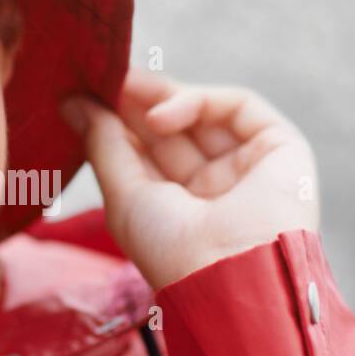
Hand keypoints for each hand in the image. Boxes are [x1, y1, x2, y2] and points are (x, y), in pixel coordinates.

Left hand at [60, 66, 319, 291]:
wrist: (232, 277)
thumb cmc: (173, 253)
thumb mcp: (123, 198)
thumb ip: (104, 145)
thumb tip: (73, 104)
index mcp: (182, 211)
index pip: (149, 153)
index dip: (119, 123)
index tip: (82, 96)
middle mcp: (217, 189)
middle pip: (174, 130)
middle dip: (136, 103)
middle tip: (101, 78)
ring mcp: (250, 167)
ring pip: (204, 115)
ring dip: (160, 96)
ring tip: (122, 88)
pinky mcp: (281, 147)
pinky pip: (237, 106)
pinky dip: (196, 101)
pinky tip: (158, 116)